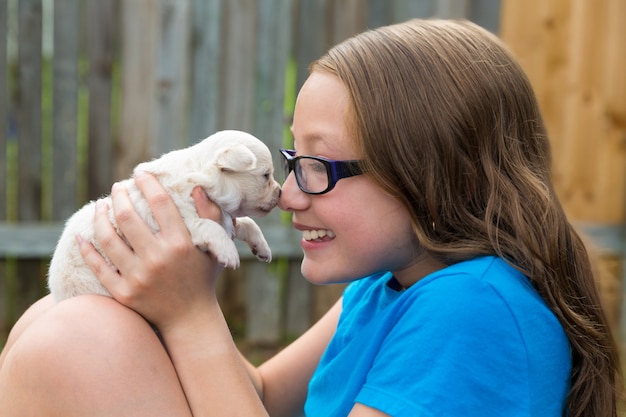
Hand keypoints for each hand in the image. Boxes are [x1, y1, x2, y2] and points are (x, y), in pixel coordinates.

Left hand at [78, 172, 222, 329]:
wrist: (190, 320)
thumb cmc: (203, 279)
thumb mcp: (214, 247)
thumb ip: (210, 215)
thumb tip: (196, 188)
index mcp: (181, 244)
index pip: (160, 203)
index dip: (148, 183)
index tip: (140, 172)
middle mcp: (158, 259)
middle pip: (128, 217)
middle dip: (119, 196)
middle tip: (117, 188)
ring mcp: (138, 277)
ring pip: (109, 239)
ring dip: (101, 217)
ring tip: (100, 206)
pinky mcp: (123, 293)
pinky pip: (98, 266)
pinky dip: (87, 249)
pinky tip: (84, 235)